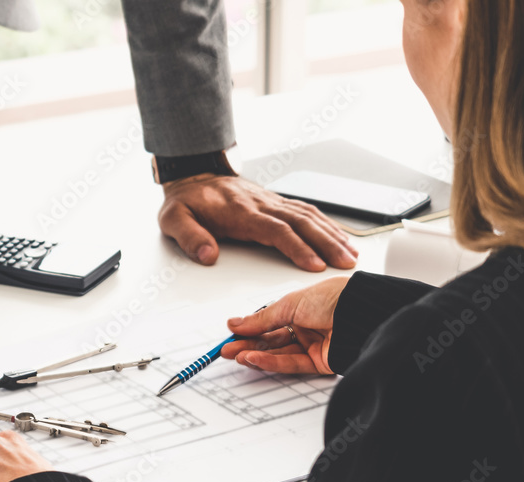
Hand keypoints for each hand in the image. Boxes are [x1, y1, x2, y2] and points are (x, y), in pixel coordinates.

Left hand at [159, 175, 358, 271]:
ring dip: (331, 234)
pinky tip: (338, 235)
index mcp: (240, 212)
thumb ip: (190, 237)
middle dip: (326, 243)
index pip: (276, 230)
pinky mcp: (274, 202)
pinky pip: (305, 210)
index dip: (297, 247)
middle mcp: (260, 204)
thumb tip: (208, 255)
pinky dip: (325, 223)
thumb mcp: (174, 220)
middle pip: (301, 223)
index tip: (314, 264)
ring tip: (350, 253)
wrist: (192, 176)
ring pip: (308, 215)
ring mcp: (270, 202)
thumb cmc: (185, 201)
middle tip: (345, 263)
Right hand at [220, 276, 349, 374]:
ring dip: (256, 354)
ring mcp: (314, 344)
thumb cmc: (337, 298)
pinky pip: (291, 363)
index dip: (250, 327)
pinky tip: (255, 358)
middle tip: (228, 349)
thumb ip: (261, 318)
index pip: (269, 320)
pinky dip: (272, 362)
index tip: (232, 333)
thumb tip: (237, 323)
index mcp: (302, 306)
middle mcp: (308, 325)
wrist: (364, 314)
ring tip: (238, 355)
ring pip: (279, 352)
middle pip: (272, 338)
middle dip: (248, 343)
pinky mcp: (321, 362)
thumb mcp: (290, 303)